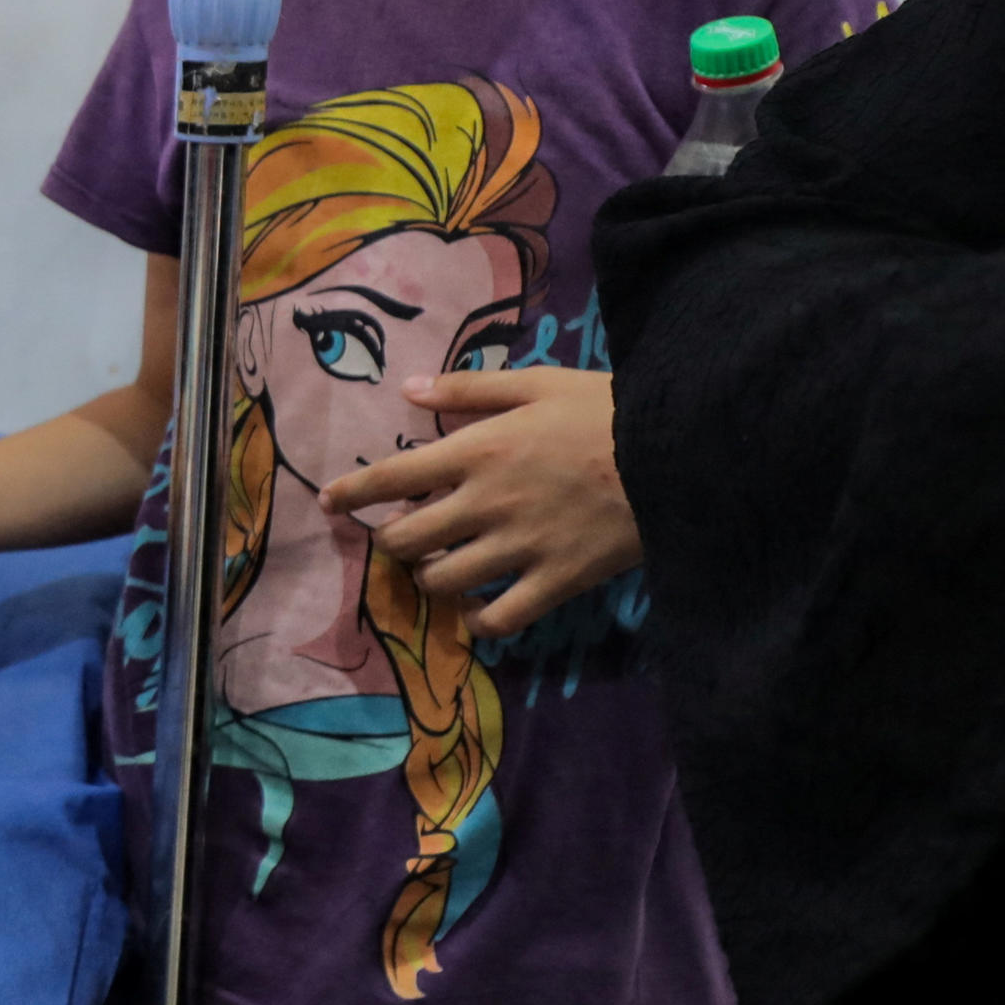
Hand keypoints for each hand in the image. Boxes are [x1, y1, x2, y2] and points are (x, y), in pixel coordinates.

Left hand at [316, 366, 637, 636]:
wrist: (676, 454)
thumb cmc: (604, 410)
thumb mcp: (535, 384)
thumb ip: (468, 390)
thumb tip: (408, 391)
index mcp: (477, 452)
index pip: (390, 478)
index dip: (350, 493)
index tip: (327, 502)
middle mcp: (486, 504)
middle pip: (405, 539)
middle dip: (389, 540)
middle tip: (396, 537)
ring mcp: (518, 548)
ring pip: (442, 582)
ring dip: (430, 577)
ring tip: (438, 568)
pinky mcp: (554, 582)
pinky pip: (498, 619)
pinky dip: (479, 620)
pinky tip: (478, 609)